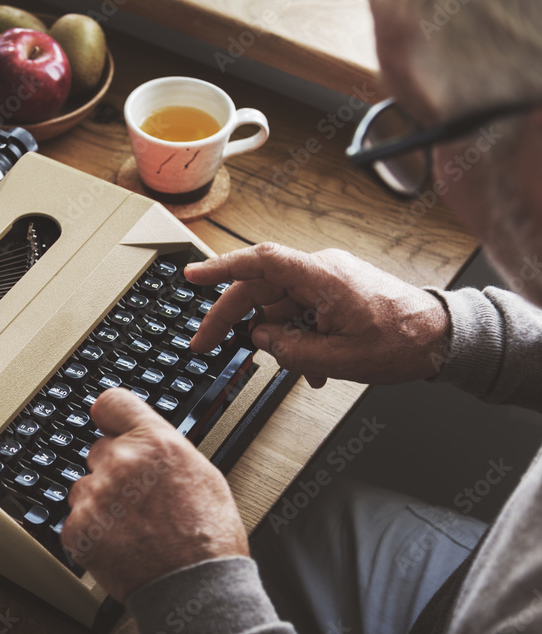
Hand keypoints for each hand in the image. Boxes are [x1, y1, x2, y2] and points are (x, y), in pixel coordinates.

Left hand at [60, 388, 247, 601]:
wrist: (195, 588)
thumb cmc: (208, 538)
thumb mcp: (202, 474)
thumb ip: (165, 449)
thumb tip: (145, 439)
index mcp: (155, 442)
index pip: (112, 403)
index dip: (109, 415)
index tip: (106, 422)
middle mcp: (121, 462)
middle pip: (99, 451)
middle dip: (114, 470)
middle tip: (138, 499)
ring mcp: (96, 495)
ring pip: (85, 487)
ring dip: (101, 503)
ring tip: (133, 528)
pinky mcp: (78, 528)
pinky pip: (76, 520)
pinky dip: (92, 532)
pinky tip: (120, 544)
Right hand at [185, 242, 449, 387]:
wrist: (444, 338)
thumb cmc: (403, 342)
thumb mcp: (340, 359)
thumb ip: (291, 349)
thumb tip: (260, 339)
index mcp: (321, 277)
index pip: (260, 262)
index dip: (220, 268)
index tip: (191, 276)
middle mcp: (321, 271)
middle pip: (259, 288)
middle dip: (231, 318)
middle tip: (206, 343)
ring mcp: (328, 281)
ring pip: (279, 306)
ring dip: (278, 338)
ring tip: (300, 368)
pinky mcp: (335, 292)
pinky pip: (299, 311)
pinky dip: (297, 337)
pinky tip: (313, 365)